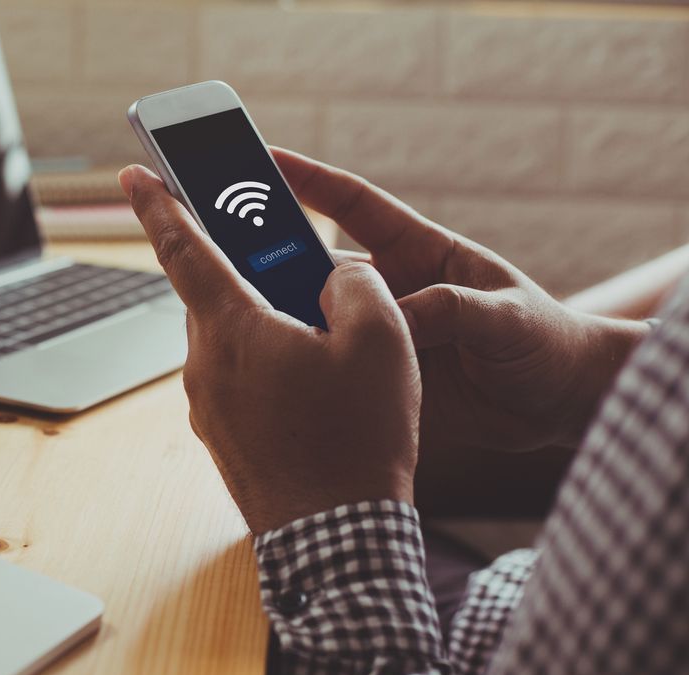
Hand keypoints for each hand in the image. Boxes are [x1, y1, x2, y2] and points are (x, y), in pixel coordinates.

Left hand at [119, 165, 419, 533]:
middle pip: (218, 295)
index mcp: (230, 329)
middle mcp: (204, 367)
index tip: (133, 173)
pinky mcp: (224, 440)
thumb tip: (334, 278)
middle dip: (250, 272)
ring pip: (233, 341)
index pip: (182, 248)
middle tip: (290, 260)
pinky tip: (318, 389)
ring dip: (269, 326)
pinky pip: (241, 382)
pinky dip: (269, 368)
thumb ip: (354, 284)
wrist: (335, 541)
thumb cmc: (357, 440)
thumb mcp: (381, 340)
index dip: (159, 203)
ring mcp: (209, 409)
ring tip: (328, 338)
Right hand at [273, 149, 647, 450]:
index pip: (353, 206)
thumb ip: (451, 309)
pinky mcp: (378, 382)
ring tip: (240, 323)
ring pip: (315, 322)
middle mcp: (390, 290)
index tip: (262, 161)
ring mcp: (379, 336)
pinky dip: (302, 375)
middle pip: (316, 265)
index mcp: (419, 253)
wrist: (561, 405)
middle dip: (269, 256)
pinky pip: (332, 374)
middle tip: (223, 254)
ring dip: (281, 322)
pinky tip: (271, 377)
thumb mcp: (506, 317)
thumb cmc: (546, 342)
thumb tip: (392, 320)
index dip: (308, 180)